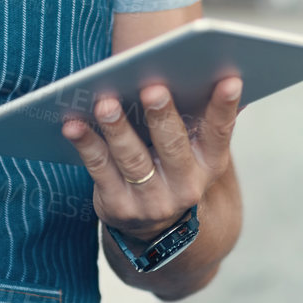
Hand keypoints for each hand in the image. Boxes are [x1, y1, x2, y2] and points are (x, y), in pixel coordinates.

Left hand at [61, 76, 241, 242]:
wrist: (154, 228)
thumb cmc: (172, 166)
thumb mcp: (195, 149)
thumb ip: (202, 116)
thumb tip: (226, 73)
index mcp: (209, 163)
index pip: (220, 132)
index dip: (225, 106)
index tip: (230, 79)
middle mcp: (185, 186)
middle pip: (173, 147)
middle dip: (162, 116)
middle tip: (153, 87)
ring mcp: (151, 201)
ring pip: (133, 159)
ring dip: (117, 128)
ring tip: (104, 102)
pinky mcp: (118, 207)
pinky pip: (100, 170)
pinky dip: (86, 144)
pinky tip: (73, 124)